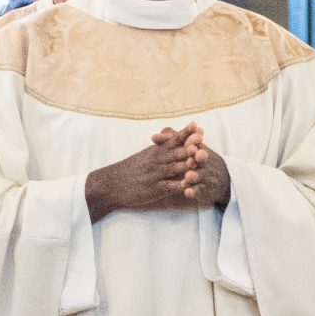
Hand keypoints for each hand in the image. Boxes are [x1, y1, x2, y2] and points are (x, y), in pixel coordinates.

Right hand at [84, 127, 200, 219]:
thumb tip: (172, 139)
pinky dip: (181, 186)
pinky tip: (190, 186)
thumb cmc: (129, 170)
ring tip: (202, 159)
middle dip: (192, 146)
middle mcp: (157, 161)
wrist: (111, 184)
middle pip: (178, 152)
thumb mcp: (145, 155)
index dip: (186, 133)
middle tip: (203, 139)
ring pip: (176, 168)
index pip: (174, 140)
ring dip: (190, 164)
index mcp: (156, 151)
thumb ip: (160, 148)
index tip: (197, 126)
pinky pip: (170, 187)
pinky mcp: (155, 189)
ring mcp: (157, 175)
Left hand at [179, 126, 231, 207]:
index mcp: (198, 148)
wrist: (220, 177)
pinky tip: (187, 192)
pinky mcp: (204, 189)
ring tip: (188, 176)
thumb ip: (171, 141)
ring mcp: (205, 176)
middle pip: (201, 158)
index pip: (196, 142)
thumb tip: (153, 137)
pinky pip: (199, 190)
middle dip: (198, 157)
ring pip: (200, 175)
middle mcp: (203, 161)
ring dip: (195, 175)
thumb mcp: (187, 147)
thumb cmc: (196, 159)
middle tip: (192, 156)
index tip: (191, 139)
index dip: (193, 141)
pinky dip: (194, 191)